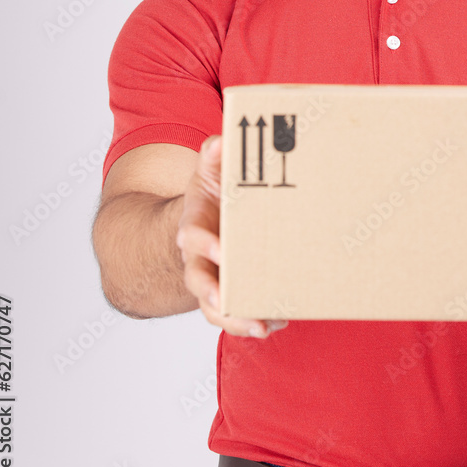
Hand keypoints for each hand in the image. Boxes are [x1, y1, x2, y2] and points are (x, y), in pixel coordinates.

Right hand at [176, 135, 288, 338]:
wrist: (207, 220)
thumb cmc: (213, 195)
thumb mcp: (210, 170)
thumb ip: (213, 155)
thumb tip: (221, 141)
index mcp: (193, 225)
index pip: (189, 237)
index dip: (202, 245)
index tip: (220, 250)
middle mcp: (198, 258)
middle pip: (197, 282)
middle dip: (213, 295)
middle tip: (232, 304)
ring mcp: (213, 279)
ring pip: (215, 308)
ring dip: (237, 319)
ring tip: (263, 325)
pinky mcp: (231, 292)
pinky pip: (237, 313)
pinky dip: (255, 319)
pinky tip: (278, 320)